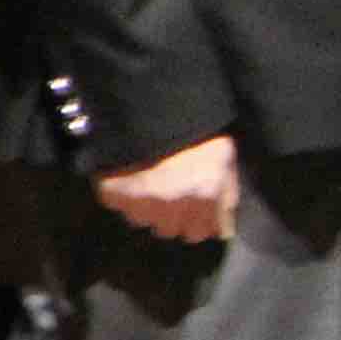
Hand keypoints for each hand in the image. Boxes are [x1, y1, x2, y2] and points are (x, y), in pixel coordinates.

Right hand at [95, 135, 238, 243]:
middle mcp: (172, 209)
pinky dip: (124, 195)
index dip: (198, 222)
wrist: (154, 106)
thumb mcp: (225, 157)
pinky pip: (119, 205)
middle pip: (169, 230)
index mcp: (204, 198)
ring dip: (147, 207)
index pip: (200, 233)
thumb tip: (224, 225)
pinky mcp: (113, 196)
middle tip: (171, 192)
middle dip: (172, 216)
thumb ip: (227, 193)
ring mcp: (140, 205)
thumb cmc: (198, 129)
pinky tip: (131, 174)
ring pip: (143, 220)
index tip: (196, 210)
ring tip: (150, 180)